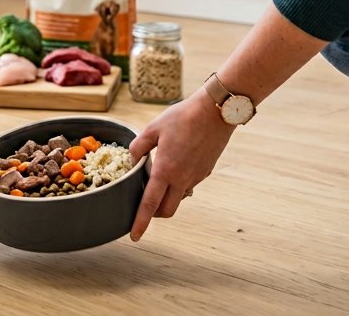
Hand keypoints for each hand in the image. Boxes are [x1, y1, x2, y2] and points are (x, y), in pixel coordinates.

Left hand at [128, 88, 235, 241]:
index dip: (140, 222)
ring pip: (178, 198)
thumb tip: (133, 159)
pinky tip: (175, 166)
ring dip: (167, 198)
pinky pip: (189, 185)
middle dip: (154, 214)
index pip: (150, 204)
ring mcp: (196, 177)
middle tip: (144, 203)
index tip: (134, 236)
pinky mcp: (205, 172)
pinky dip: (179, 184)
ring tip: (159, 179)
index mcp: (165, 170)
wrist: (215, 112)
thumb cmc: (183, 117)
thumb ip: (139, 146)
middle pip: (166, 210)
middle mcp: (182, 179)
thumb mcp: (153, 128)